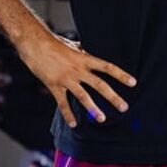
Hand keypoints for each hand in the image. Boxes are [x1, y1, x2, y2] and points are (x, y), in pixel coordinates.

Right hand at [18, 32, 135, 127]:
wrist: (34, 43)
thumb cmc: (53, 42)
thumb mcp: (71, 45)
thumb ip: (81, 50)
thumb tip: (87, 49)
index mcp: (84, 59)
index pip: (107, 67)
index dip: (121, 75)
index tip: (133, 82)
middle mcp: (78, 70)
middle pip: (100, 85)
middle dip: (113, 97)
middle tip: (124, 107)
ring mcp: (66, 79)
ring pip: (83, 96)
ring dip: (93, 108)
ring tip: (102, 119)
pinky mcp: (54, 85)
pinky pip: (62, 103)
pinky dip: (68, 115)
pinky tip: (74, 124)